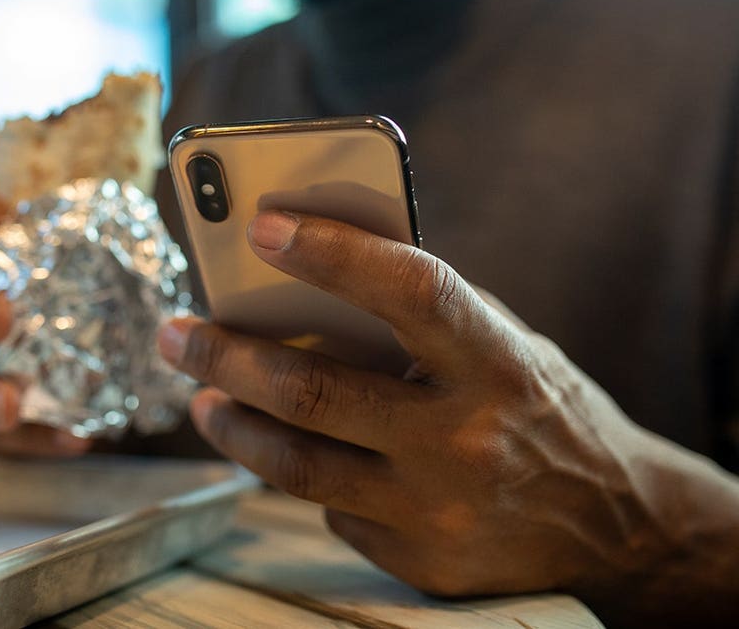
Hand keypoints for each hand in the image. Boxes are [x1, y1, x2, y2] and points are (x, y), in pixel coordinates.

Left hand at [157, 210, 738, 624]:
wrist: (613, 524)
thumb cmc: (538, 408)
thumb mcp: (502, 345)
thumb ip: (421, 317)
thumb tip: (301, 278)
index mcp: (497, 361)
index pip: (410, 290)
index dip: (333, 254)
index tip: (261, 226)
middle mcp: (468, 438)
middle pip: (317, 391)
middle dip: (227, 356)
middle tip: (176, 333)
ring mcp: (440, 508)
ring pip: (298, 465)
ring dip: (231, 424)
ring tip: (199, 394)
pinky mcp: (420, 561)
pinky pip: (331, 508)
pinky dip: (302, 473)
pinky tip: (290, 451)